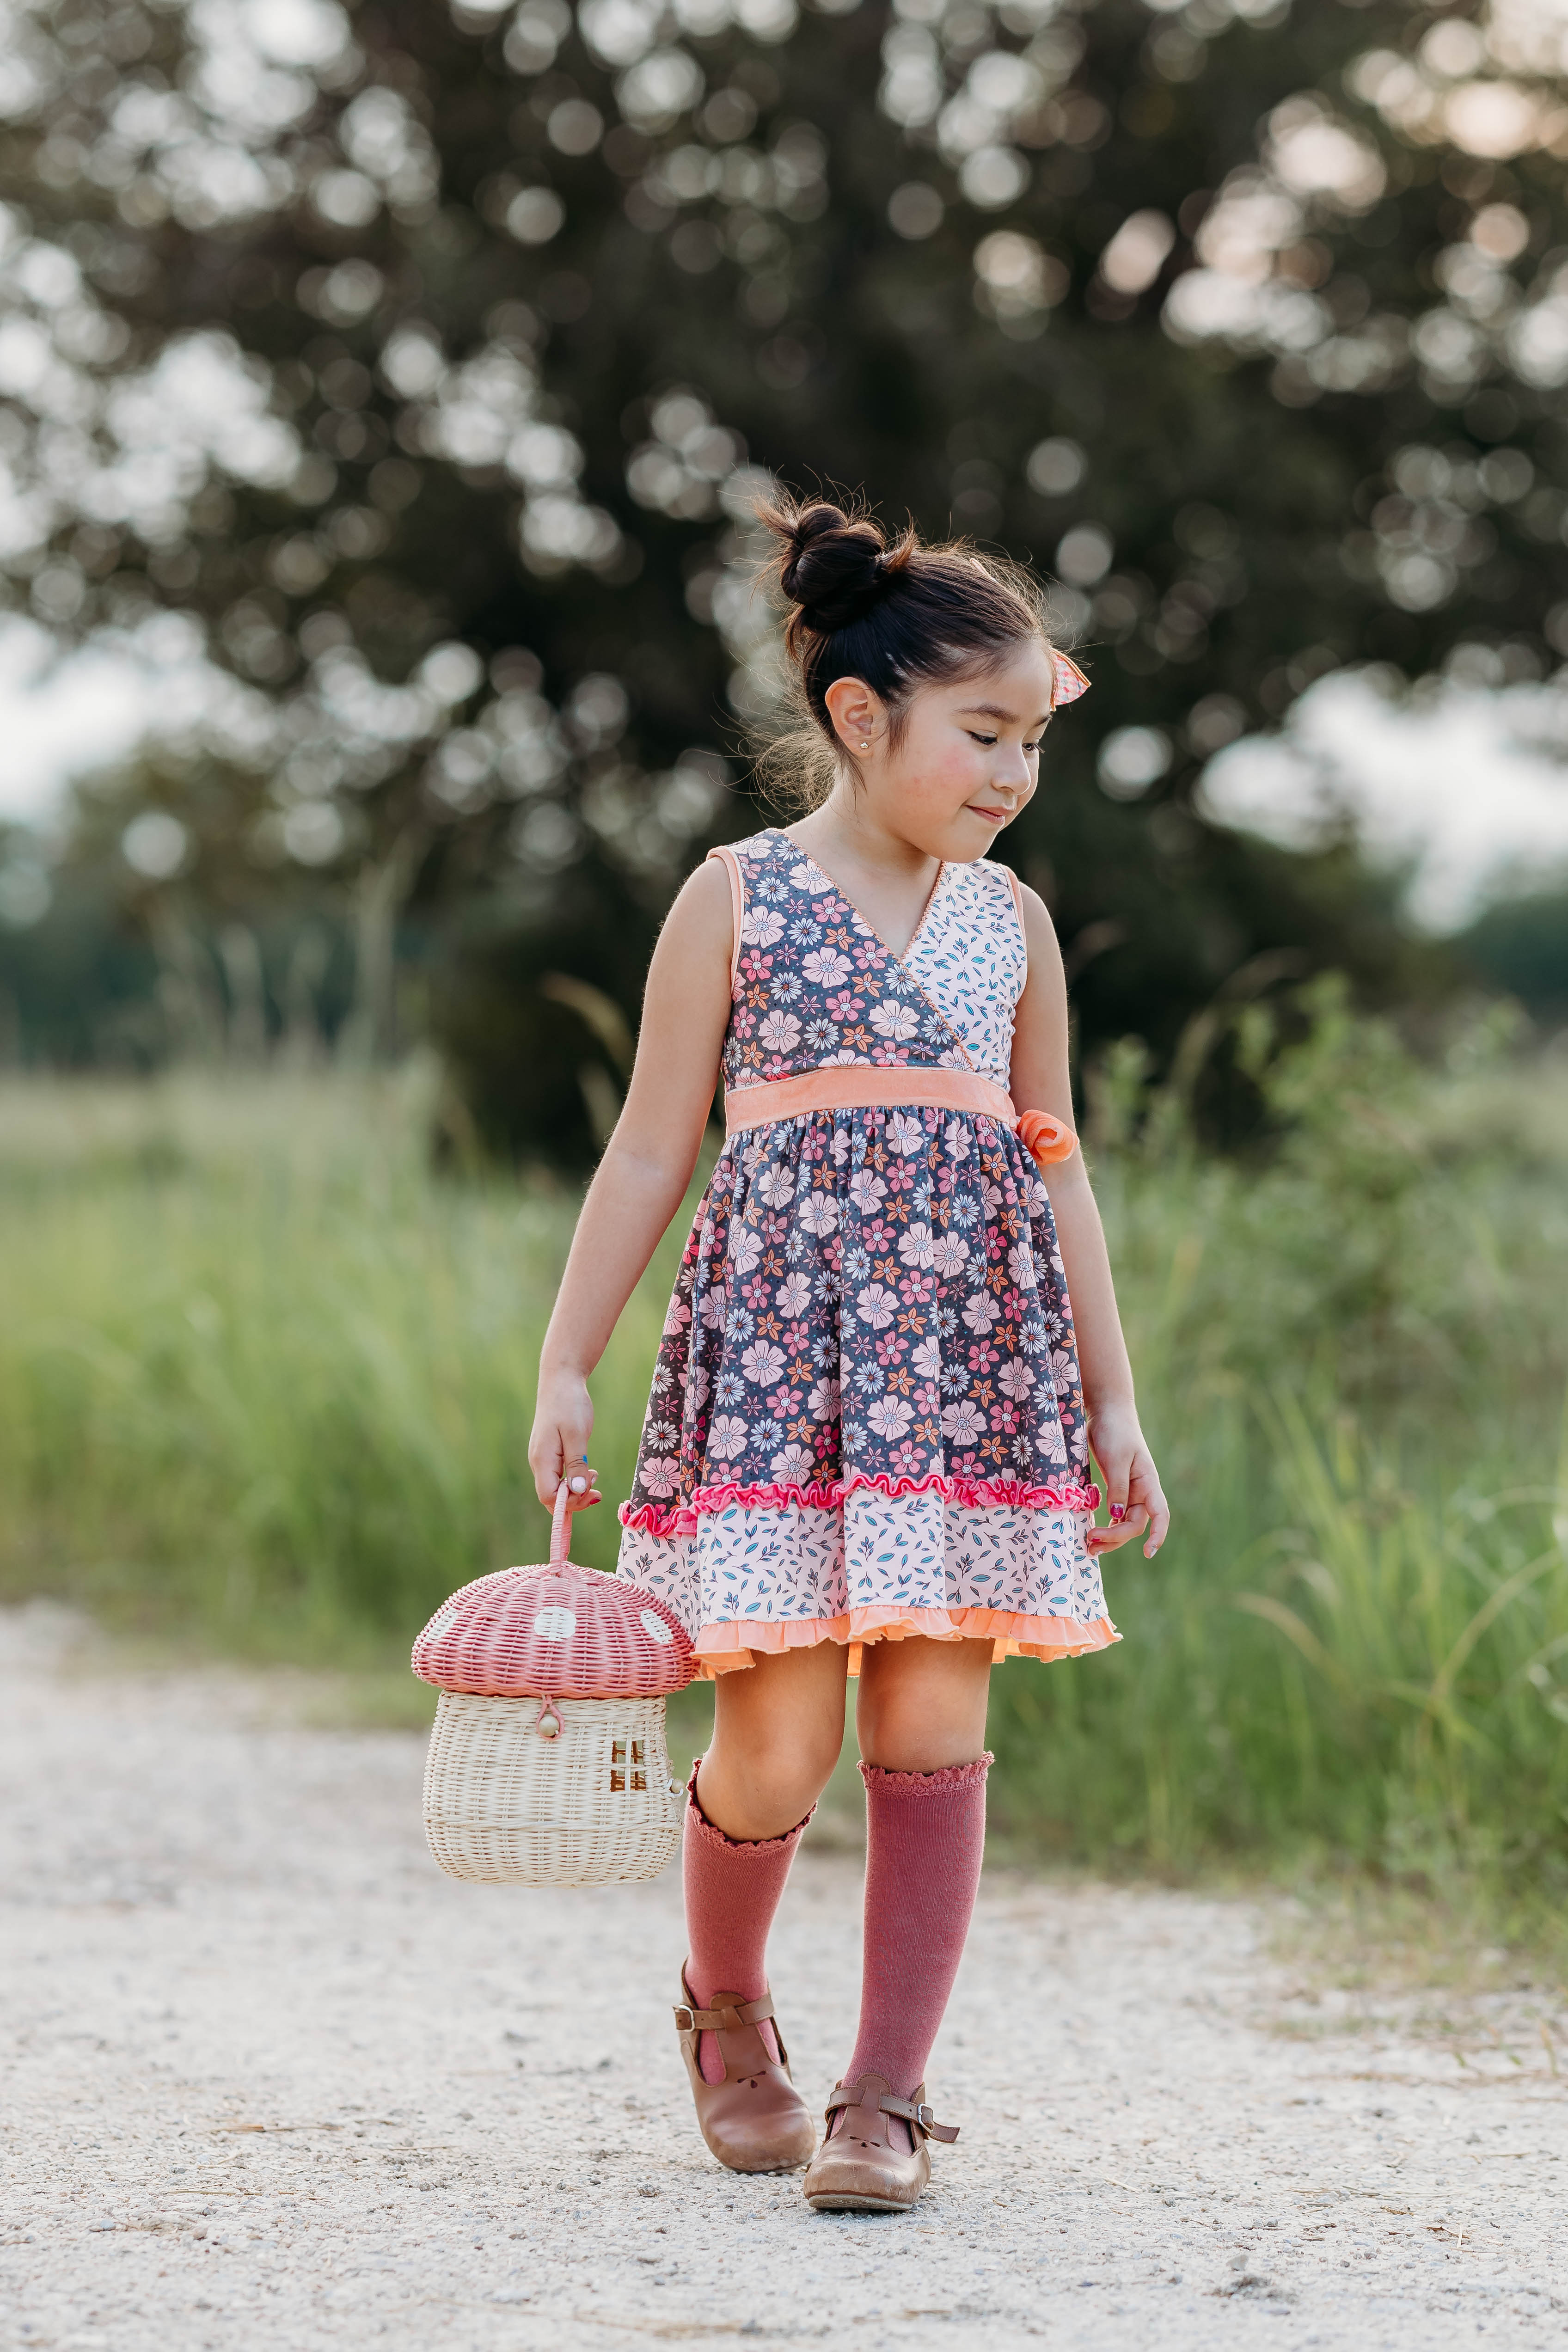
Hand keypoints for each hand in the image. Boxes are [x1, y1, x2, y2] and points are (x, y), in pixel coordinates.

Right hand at [527, 1369, 602, 1512]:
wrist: (561, 1381)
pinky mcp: (552, 1454)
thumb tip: (577, 1491)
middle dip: (575, 1500)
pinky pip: (560, 1477)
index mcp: (542, 1459)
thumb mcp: (576, 1434)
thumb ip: (576, 1463)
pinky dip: (575, 1481)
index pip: (548, 1497)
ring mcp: (545, 1459)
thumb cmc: (568, 1404)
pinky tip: (590, 1473)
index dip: (569, 1503)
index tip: (590, 1492)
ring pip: (557, 1488)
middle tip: (597, 1490)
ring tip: (595, 1476)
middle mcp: (539, 1463)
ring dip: (577, 1491)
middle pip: (551, 1497)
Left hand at [1084, 1403, 1168, 1559]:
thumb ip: (1118, 1488)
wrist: (1107, 1413)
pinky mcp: (1116, 1489)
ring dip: (1110, 1537)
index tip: (1148, 1553)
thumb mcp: (1116, 1459)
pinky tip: (1093, 1533)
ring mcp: (1129, 1491)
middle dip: (1116, 1538)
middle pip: (1134, 1524)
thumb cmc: (1115, 1431)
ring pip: (1123, 1523)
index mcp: (1149, 1483)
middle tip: (1091, 1543)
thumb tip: (1117, 1516)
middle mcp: (1142, 1491)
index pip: (1160, 1515)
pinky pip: (1114, 1514)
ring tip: (1089, 1547)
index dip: (1158, 1535)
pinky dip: (1105, 1525)